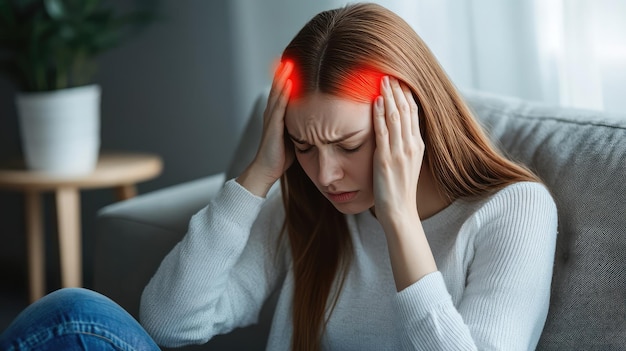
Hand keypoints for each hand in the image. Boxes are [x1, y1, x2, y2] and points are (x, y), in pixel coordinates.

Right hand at [237, 60, 293, 196]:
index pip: (284, 92)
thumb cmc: (281, 157)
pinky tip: (289, 81)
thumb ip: (302, 126)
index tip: (297, 64)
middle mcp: (272, 113)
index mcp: (278, 115)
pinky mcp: (273, 125)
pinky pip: (279, 105)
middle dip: (285, 72)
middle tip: (292, 56)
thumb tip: (318, 122)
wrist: (266, 170)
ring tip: (289, 62)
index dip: (289, 78)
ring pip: (278, 93)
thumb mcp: (295, 137)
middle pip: (279, 87)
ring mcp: (271, 118)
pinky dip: (284, 92)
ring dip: (283, 77)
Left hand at [372, 76, 423, 225]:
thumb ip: (404, 146)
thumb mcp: (407, 164)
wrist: (400, 211)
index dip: (406, 94)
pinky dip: (379, 114)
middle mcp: (411, 145)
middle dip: (397, 90)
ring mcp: (400, 151)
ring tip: (382, 80)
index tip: (399, 80)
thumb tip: (397, 131)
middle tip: (389, 73)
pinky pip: (383, 131)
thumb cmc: (400, 190)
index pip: (413, 113)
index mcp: (417, 145)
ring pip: (395, 117)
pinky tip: (375, 101)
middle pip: (406, 110)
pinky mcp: (386, 158)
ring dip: (388, 96)